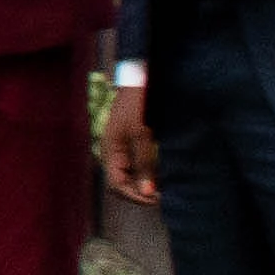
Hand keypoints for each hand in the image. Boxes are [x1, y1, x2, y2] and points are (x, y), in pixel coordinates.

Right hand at [99, 86, 159, 203]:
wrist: (142, 76)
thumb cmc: (139, 103)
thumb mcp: (142, 133)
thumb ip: (143, 163)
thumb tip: (146, 193)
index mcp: (110, 150)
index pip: (116, 184)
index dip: (135, 196)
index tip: (158, 198)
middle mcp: (114, 150)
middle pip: (122, 181)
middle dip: (140, 191)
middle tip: (163, 194)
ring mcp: (123, 144)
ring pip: (131, 173)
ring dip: (146, 182)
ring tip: (165, 185)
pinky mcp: (133, 138)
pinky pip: (138, 162)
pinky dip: (149, 170)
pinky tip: (162, 171)